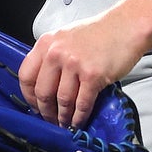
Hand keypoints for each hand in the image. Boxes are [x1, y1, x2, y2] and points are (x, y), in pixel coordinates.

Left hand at [17, 13, 144, 127]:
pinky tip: (79, 121)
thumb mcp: (64, 38)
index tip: (34, 106)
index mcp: (46, 43)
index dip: (29, 96)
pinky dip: (79, 117)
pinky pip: (82, 103)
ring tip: (65, 124)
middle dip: (45, 111)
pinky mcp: (93, 75)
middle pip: (42, 92)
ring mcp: (74, 64)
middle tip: (50, 120)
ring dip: (63, 117)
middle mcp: (56, 53)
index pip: (26, 75)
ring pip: (62, 100)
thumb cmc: (98, 33)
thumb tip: (43, 83)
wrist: (125, 27)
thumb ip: (51, 56)